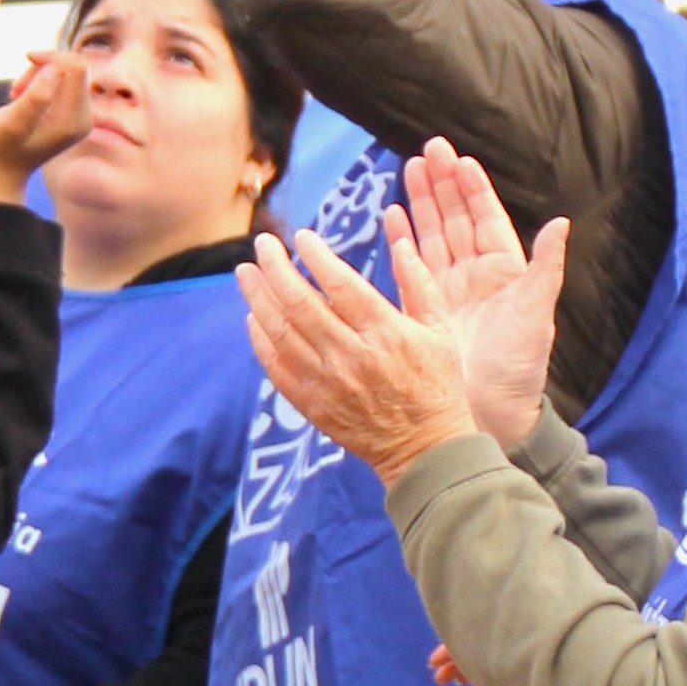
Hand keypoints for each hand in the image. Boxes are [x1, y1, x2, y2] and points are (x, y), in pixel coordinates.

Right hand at [0, 46, 94, 200]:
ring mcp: (80, 117)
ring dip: (39, 75)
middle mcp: (84, 119)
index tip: (28, 58)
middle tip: (17, 88)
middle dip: (43, 68)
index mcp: (73, 121)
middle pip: (73, 67)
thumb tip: (56, 69)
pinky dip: (41, 81)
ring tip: (17, 95)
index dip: (52, 57)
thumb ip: (34, 97)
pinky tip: (23, 97)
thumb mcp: (10, 123)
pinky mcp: (72, 113)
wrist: (1, 169)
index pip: (76, 68)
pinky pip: (63, 81)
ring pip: (67, 72)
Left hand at [240, 225, 483, 481]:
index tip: (302, 237)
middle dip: (276, 269)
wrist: (423, 448)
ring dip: (258, 298)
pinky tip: (253, 316)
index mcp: (385, 333)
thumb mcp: (440, 329)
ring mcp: (327, 382)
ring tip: (245, 273)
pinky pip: (276, 367)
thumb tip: (399, 239)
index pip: (341, 285)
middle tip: (263, 244)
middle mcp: (351, 356)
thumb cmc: (436, 384)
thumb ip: (418, 282)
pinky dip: (260, 339)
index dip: (317, 257)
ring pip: (280, 332)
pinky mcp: (312, 404)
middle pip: (300, 304)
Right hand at [387, 144, 565, 452]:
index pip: (487, 219)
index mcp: (506, 272)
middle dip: (442, 185)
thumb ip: (547, 267)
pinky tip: (391, 216)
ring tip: (408, 169)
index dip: (474, 189)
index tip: (460, 160)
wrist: (492, 413)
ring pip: (434, 236)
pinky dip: (402, 240)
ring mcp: (450, 291)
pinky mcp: (427, 309)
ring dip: (421, 204)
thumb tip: (562, 222)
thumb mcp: (537, 314)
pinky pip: (412, 266)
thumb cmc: (519, 366)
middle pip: (457, 219)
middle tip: (428, 149)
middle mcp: (477, 276)